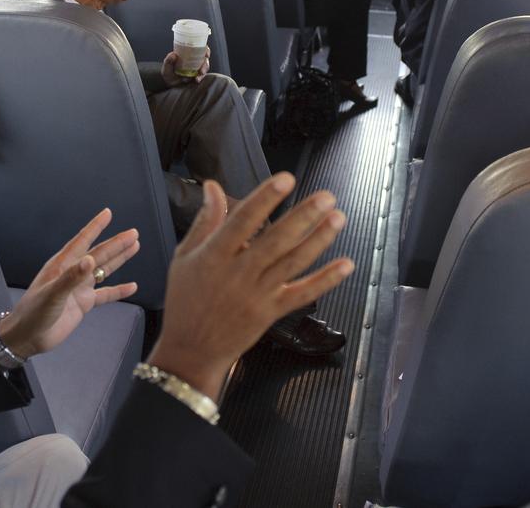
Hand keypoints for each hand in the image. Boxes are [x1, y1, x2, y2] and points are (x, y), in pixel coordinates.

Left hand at [0, 209, 139, 359]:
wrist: (28, 338)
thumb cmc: (33, 313)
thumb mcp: (52, 294)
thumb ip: (71, 278)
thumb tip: (91, 260)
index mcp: (61, 265)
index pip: (81, 241)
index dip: (95, 227)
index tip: (107, 214)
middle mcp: (72, 273)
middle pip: (99, 254)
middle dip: (116, 243)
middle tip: (133, 233)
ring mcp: (79, 288)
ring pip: (104, 270)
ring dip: (119, 259)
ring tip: (134, 247)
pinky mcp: (83, 304)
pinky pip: (105, 294)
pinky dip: (119, 290)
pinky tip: (132, 286)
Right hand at [146, 175, 353, 398]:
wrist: (190, 350)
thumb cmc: (186, 300)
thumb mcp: (185, 256)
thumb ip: (205, 220)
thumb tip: (212, 186)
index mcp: (214, 256)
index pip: (242, 221)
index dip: (265, 199)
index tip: (286, 180)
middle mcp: (238, 274)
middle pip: (276, 241)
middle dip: (303, 217)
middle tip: (326, 197)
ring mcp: (257, 295)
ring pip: (292, 264)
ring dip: (318, 241)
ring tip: (338, 219)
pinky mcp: (271, 313)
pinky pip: (302, 295)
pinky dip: (325, 280)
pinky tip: (345, 265)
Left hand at [160, 47, 209, 86]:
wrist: (168, 83)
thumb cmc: (168, 72)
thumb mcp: (166, 66)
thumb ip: (168, 60)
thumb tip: (173, 54)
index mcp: (189, 53)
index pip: (200, 49)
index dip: (206, 50)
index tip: (206, 54)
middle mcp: (194, 60)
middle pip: (205, 60)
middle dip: (205, 65)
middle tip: (201, 71)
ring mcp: (196, 68)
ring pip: (205, 68)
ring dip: (203, 73)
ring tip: (197, 78)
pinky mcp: (196, 76)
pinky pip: (201, 76)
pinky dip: (200, 78)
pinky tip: (196, 80)